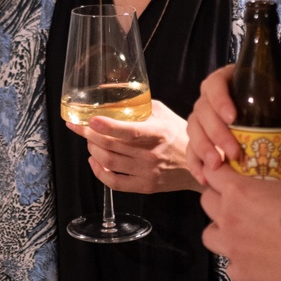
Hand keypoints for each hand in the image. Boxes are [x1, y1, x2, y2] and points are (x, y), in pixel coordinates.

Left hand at [65, 99, 197, 193]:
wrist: (200, 163)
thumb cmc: (178, 134)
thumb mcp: (163, 113)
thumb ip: (139, 104)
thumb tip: (109, 93)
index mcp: (158, 133)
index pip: (129, 131)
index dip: (107, 126)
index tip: (90, 119)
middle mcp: (152, 154)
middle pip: (111, 146)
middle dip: (88, 134)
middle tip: (80, 126)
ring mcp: (148, 172)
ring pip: (108, 162)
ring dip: (92, 149)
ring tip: (90, 141)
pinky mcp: (146, 186)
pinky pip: (114, 183)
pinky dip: (98, 172)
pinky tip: (94, 161)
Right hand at [186, 63, 280, 187]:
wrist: (257, 112)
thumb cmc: (268, 102)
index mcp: (224, 83)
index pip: (214, 86)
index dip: (220, 100)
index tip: (232, 117)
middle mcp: (207, 99)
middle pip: (202, 112)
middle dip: (216, 133)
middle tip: (234, 152)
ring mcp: (200, 119)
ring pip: (193, 131)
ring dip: (203, 149)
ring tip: (217, 165)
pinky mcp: (197, 138)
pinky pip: (190, 150)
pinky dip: (195, 164)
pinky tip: (204, 177)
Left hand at [199, 146, 280, 280]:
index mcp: (237, 191)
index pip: (211, 172)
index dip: (218, 170)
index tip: (227, 172)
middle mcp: (227, 218)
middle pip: (206, 202)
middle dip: (217, 198)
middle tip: (236, 201)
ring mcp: (232, 248)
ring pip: (209, 234)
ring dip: (220, 230)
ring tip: (238, 230)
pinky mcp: (242, 273)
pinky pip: (230, 266)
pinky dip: (239, 262)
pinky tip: (254, 259)